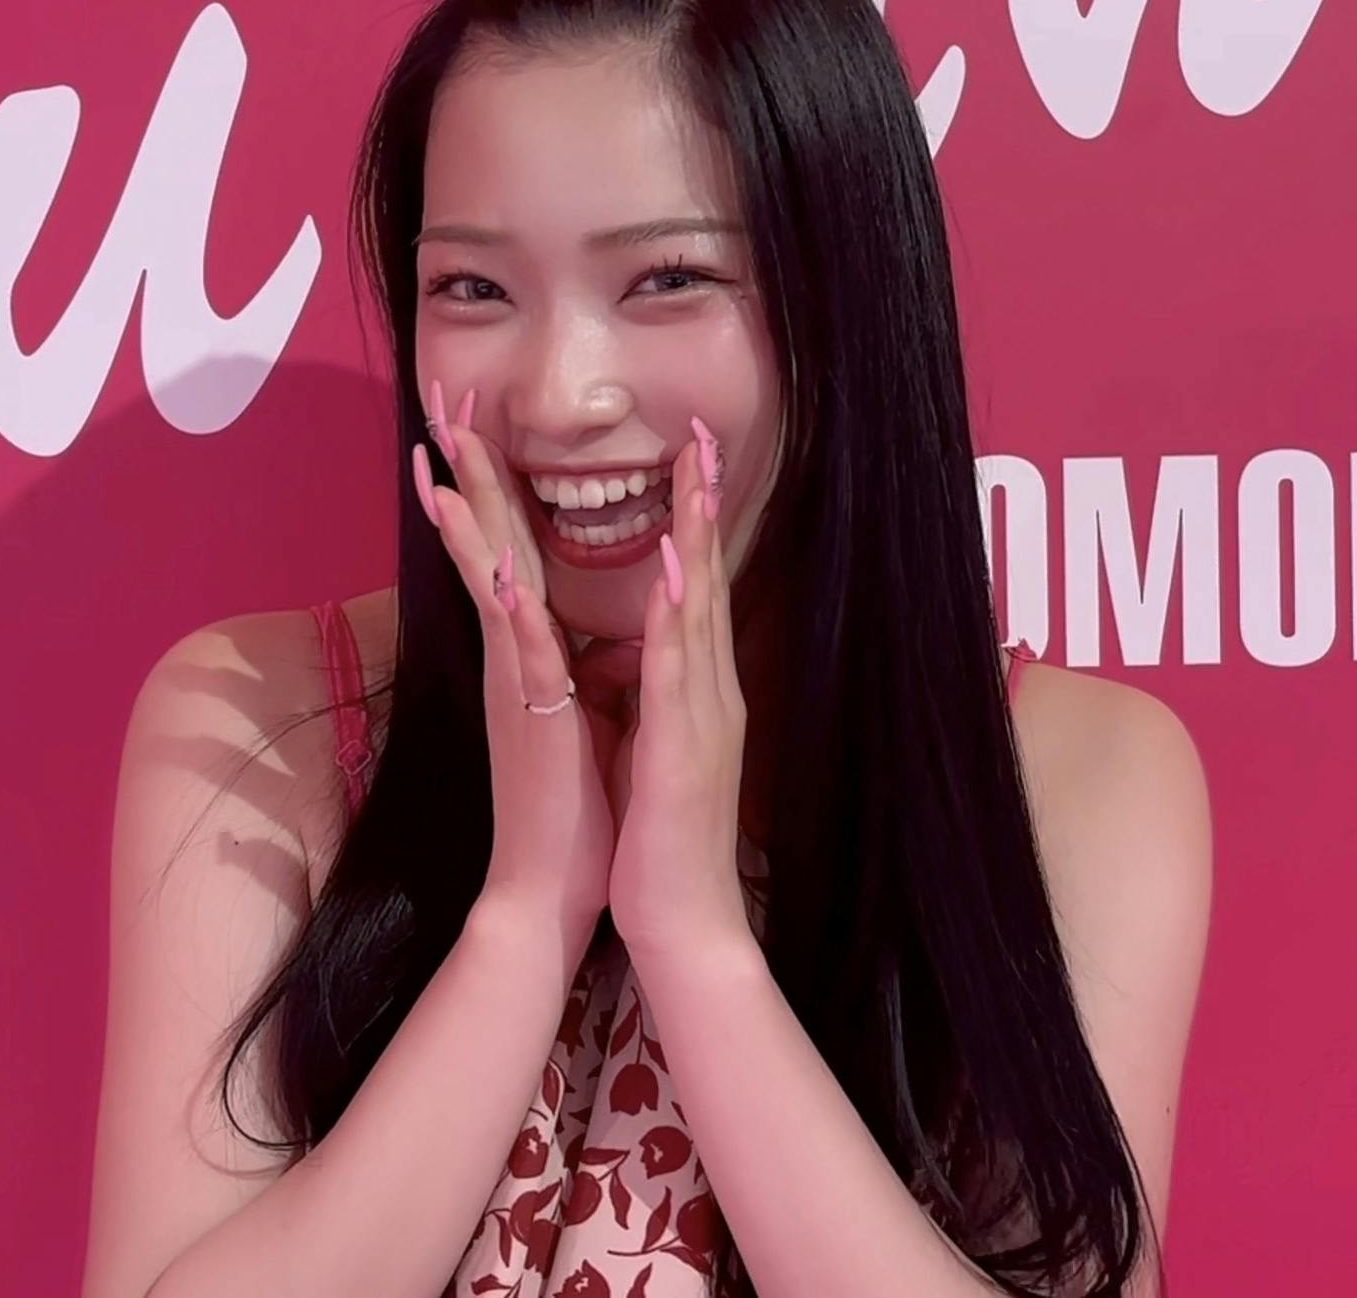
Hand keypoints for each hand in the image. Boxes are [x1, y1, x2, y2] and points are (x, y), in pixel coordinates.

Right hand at [414, 377, 615, 943]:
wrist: (553, 887)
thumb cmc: (570, 807)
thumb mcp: (573, 718)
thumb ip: (561, 668)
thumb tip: (561, 632)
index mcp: (530, 654)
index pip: (508, 551)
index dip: (491, 490)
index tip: (472, 428)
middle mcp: (513, 658)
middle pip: (485, 546)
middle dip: (465, 475)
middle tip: (441, 408)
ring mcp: (516, 683)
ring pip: (488, 582)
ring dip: (468, 520)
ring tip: (442, 458)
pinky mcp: (531, 718)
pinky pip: (519, 653)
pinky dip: (508, 609)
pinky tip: (498, 569)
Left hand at [607, 417, 755, 964]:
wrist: (683, 922)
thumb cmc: (661, 841)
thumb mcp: (655, 750)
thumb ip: (658, 697)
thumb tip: (647, 656)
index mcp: (696, 691)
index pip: (693, 590)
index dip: (690, 523)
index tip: (683, 460)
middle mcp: (708, 692)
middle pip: (704, 581)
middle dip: (700, 505)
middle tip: (697, 433)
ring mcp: (701, 716)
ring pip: (696, 610)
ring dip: (690, 537)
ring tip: (690, 472)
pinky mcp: (680, 747)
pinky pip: (674, 669)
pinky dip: (671, 614)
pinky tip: (667, 569)